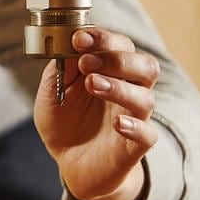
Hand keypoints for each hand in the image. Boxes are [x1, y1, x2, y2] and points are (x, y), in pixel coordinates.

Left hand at [33, 27, 160, 199]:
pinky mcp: (134, 146)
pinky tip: (117, 123)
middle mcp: (129, 90)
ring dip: (120, 88)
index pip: (121, 45)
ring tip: (92, 84)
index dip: (103, 38)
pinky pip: (148, 135)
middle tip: (86, 62)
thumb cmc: (64, 120)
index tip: (79, 38)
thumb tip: (67, 44)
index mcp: (111, 71)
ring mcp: (134, 118)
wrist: (69, 162)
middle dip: (117, 59)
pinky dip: (135, 126)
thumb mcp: (52, 91)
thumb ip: (59, 68)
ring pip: (146, 98)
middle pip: (145, 66)